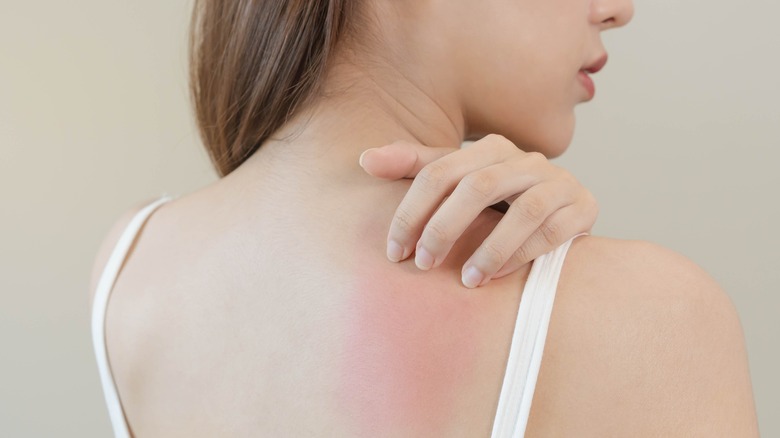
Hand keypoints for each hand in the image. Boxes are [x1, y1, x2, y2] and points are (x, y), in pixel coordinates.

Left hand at [358, 134, 597, 287]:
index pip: (440, 172)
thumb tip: (364, 160)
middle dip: (445, 228)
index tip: (394, 252)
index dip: (412, 211)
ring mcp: (558, 181)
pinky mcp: (582, 206)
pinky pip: (555, 230)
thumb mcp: (455, 179)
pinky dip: (524, 253)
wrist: (559, 209)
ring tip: (465, 280)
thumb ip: (413, 167)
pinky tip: (498, 275)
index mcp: (490, 148)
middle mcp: (525, 159)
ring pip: (524, 208)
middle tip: (423, 264)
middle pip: (479, 186)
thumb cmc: (495, 199)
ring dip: (490, 246)